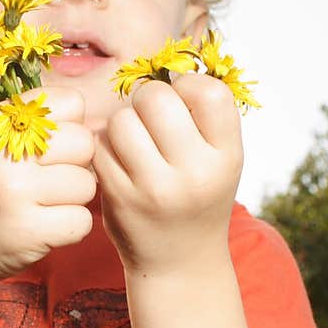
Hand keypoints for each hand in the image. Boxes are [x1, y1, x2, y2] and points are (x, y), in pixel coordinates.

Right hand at [0, 87, 96, 284]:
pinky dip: (70, 228)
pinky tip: (43, 228)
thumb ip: (44, 123)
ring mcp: (14, 192)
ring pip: (87, 185)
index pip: (72, 103)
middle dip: (76, 165)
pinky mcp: (27, 230)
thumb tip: (105, 125)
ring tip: (41, 206)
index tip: (48, 149)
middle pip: (85, 143)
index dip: (69, 129)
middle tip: (47, 183)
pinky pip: (82, 221)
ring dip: (73, 200)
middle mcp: (4, 151)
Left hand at [93, 72, 242, 274]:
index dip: (189, 86)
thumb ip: (205, 114)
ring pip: (122, 120)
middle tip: (153, 119)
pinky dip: (106, 147)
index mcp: (227, 157)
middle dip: (149, 100)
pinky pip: (100, 147)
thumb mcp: (221, 159)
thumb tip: (166, 64)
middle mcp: (193, 173)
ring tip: (136, 141)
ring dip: (124, 122)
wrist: (179, 263)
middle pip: (156, 98)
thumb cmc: (199, 196)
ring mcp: (153, 189)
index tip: (185, 103)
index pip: (209, 91)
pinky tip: (120, 161)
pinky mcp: (118, 198)